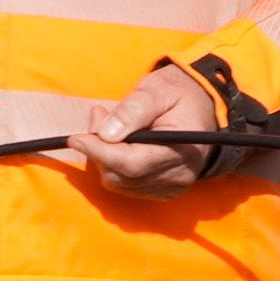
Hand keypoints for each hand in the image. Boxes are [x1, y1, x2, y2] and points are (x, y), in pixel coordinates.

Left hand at [74, 55, 232, 189]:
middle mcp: (180, 174)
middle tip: (99, 117)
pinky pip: (128, 187)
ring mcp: (173, 186)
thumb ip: (131, 110)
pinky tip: (122, 145)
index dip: (98, 152)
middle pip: (121, 177)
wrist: (204, 105)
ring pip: (120, 184)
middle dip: (99, 151)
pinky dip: (115, 168)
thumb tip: (104, 134)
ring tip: (112, 127)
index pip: (131, 164)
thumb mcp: (155, 90)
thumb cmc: (178, 93)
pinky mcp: (165, 190)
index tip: (75, 137)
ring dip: (105, 159)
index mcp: (182, 148)